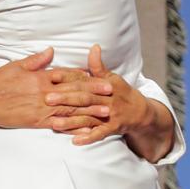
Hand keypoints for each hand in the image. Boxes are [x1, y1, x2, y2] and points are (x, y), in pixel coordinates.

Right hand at [0, 48, 110, 131]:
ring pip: (70, 109)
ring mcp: (42, 109)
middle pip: (73, 92)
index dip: (85, 77)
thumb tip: (51, 51)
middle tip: (112, 92)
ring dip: (90, 110)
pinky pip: (60, 125)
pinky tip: (87, 129)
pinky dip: (74, 127)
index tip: (101, 77)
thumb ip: (35, 60)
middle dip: (94, 92)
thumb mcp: (14, 66)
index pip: (66, 76)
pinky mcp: (37, 122)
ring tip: (106, 111)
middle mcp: (44, 93)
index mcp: (39, 78)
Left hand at [46, 45, 173, 158]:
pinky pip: (100, 134)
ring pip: (88, 117)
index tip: (51, 76)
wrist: (142, 113)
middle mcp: (107, 99)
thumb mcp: (111, 77)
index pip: (83, 80)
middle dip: (65, 99)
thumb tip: (93, 47)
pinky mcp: (113, 128)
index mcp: (104, 85)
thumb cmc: (122, 92)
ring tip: (54, 123)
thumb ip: (98, 65)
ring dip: (72, 121)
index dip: (67, 77)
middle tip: (47, 99)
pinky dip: (88, 137)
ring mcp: (110, 115)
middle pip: (84, 99)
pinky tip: (75, 141)